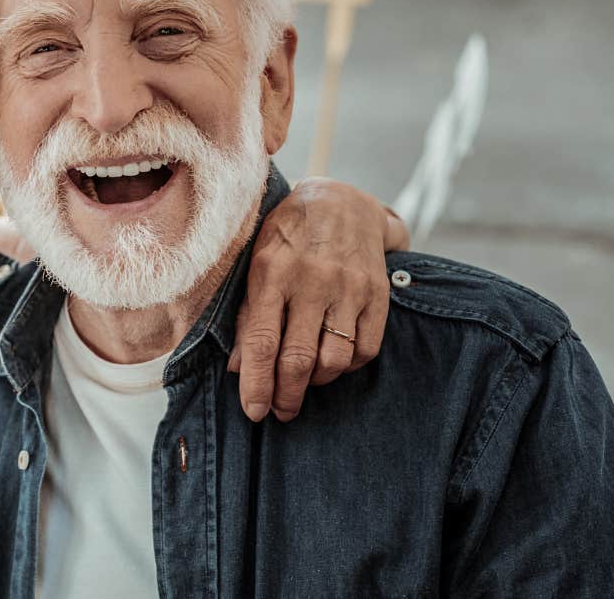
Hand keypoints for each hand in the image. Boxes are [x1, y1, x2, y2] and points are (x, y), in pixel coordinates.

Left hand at [227, 177, 407, 421]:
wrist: (342, 202)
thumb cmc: (287, 237)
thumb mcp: (256, 264)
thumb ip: (246, 315)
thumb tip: (236, 368)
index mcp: (271, 273)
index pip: (260, 341)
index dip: (256, 383)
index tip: (254, 412)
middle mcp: (311, 281)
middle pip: (298, 358)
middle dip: (286, 396)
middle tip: (280, 412)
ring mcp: (348, 288)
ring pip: (334, 360)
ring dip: (316, 383)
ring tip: (303, 382)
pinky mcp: (377, 295)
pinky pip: (365, 350)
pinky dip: (347, 368)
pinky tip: (331, 363)